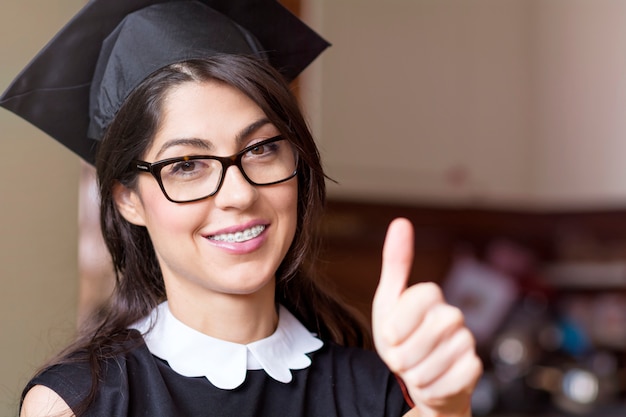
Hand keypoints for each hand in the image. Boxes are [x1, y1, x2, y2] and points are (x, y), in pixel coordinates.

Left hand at [372, 218, 481, 416]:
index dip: (399, 323)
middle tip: (401, 357)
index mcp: (431, 296)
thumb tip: (401, 221)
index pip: (420, 298)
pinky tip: (432, 380)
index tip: (390, 335)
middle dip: (404, 353)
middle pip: (427, 333)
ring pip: (435, 360)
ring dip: (416, 372)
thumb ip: (395, 263)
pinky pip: (451, 378)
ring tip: (415, 368)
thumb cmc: (400, 339)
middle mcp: (453, 314)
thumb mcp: (388, 302)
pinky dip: (432, 386)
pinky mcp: (473, 368)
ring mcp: (466, 341)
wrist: (417, 378)